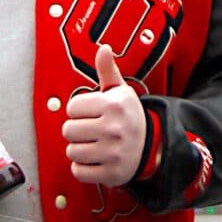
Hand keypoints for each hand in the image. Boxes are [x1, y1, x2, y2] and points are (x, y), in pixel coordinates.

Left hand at [62, 44, 145, 186]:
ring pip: (72, 151)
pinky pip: (78, 171)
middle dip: (77, 130)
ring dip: (80, 149)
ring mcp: (113, 152)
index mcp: (114, 105)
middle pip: (68, 130)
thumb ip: (108, 70)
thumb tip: (103, 48)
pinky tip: (96, 159)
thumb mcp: (121, 91)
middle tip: (93, 130)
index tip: (92, 113)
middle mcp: (114, 128)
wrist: (152, 145)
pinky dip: (83, 168)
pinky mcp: (111, 173)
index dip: (80, 110)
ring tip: (95, 144)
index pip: (72, 107)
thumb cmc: (128, 116)